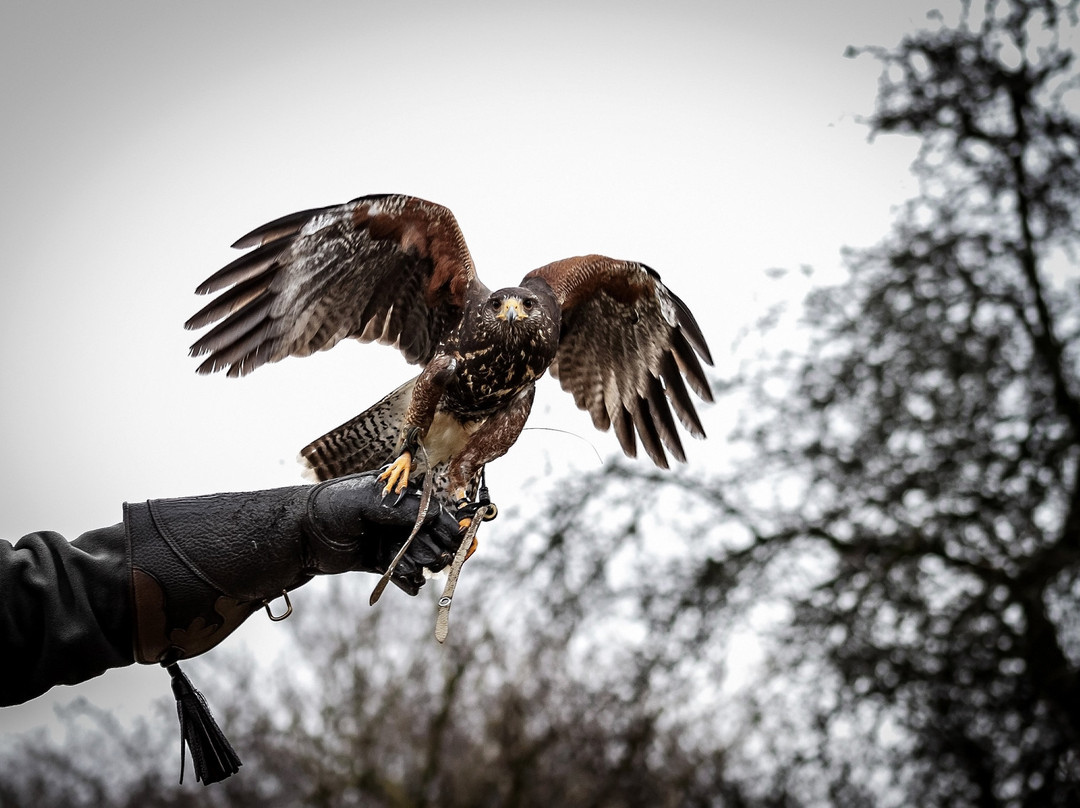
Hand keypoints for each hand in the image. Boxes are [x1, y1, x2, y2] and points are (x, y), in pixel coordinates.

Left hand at [303, 472, 463, 592]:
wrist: (299, 537)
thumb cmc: (329, 508)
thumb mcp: (363, 500)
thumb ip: (397, 507)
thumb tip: (432, 514)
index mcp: (397, 496)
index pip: (432, 510)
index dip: (448, 525)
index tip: (459, 541)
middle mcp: (397, 518)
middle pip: (431, 536)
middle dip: (435, 549)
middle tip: (436, 559)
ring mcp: (390, 541)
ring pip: (419, 557)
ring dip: (420, 565)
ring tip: (410, 569)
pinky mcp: (381, 562)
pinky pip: (404, 574)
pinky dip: (409, 581)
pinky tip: (408, 583)